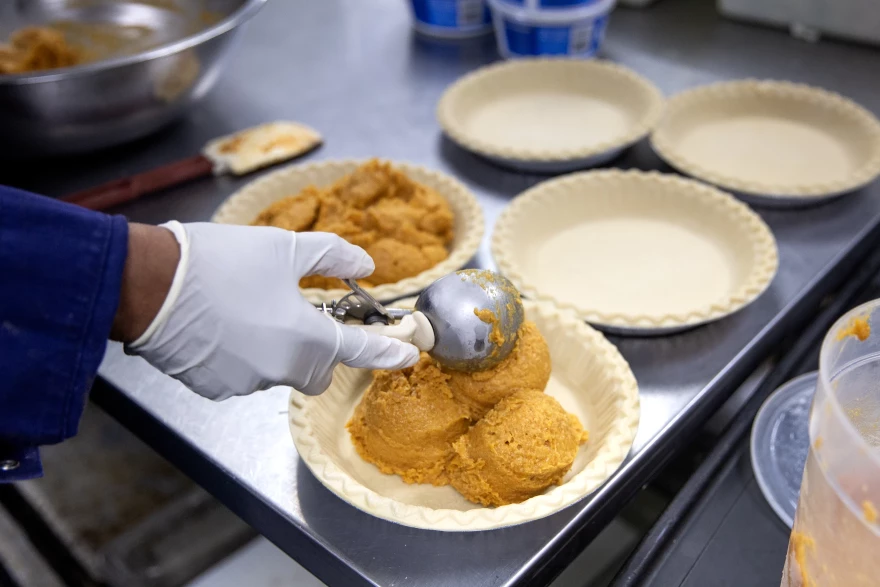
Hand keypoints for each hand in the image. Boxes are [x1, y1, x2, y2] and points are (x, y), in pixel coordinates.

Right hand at [125, 222, 419, 399]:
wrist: (148, 282)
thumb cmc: (221, 261)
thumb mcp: (284, 247)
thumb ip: (332, 257)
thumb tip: (366, 263)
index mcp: (308, 338)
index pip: (361, 350)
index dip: (388, 351)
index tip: (408, 355)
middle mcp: (282, 369)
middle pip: (318, 371)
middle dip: (320, 351)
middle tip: (302, 315)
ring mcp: (246, 383)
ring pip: (278, 371)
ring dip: (276, 349)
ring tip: (247, 310)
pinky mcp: (214, 388)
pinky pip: (243, 374)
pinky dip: (242, 355)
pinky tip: (222, 326)